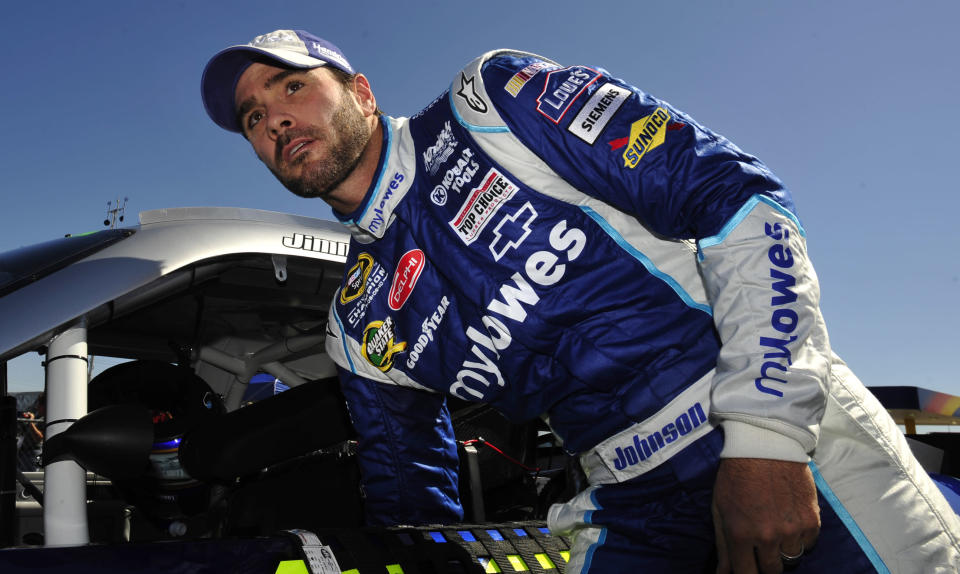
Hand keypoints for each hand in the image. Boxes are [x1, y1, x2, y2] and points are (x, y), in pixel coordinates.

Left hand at [712, 458, 819, 572]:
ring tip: (775, 527)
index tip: (749, 567)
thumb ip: (723, 546)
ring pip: (791, 559)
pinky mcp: (812, 520)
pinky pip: (808, 544)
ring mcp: (792, 530)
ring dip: (783, 549)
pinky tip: (790, 519)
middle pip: (772, 571)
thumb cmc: (736, 475)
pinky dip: (800, 537)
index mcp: (740, 535)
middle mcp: (768, 537)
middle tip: (761, 545)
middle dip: (765, 562)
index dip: (747, 573)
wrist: (765, 445)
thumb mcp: (720, 509)